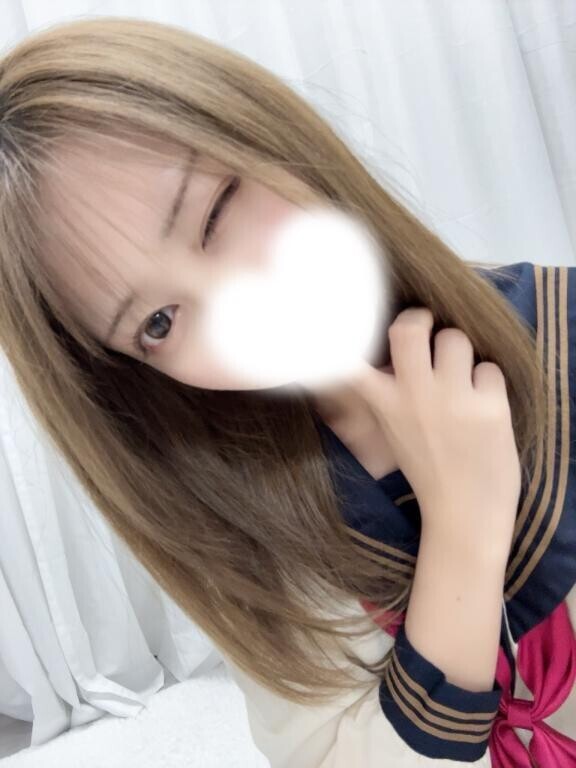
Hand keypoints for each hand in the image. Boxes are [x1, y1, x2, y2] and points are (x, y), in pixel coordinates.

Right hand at [348, 307, 521, 553]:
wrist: (465, 512)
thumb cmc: (428, 469)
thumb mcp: (393, 430)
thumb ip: (387, 392)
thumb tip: (385, 354)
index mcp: (385, 404)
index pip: (350, 362)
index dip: (341, 336)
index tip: (338, 324)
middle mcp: (415, 396)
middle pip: (409, 327)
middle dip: (420, 318)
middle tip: (427, 324)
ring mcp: (453, 399)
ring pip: (456, 338)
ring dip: (461, 354)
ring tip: (462, 378)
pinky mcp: (490, 407)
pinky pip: (490, 368)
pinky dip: (489, 384)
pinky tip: (484, 407)